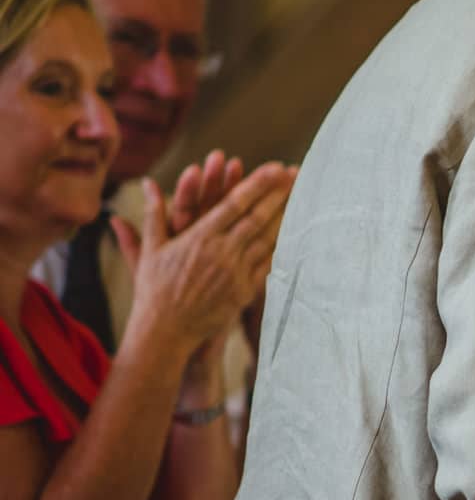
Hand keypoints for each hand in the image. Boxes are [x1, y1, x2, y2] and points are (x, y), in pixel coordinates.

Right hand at [117, 162, 293, 356]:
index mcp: (199, 237)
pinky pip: (269, 263)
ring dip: (286, 216)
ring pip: (268, 239)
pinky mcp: (245, 290)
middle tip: (297, 174)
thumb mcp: (150, 249)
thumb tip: (147, 183)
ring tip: (303, 196)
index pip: (235, 204)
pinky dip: (282, 245)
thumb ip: (154, 214)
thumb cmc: (153, 289)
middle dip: (279, 194)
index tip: (275, 168)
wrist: (165, 331)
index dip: (257, 184)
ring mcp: (236, 272)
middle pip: (258, 217)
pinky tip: (295, 232)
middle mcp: (221, 252)